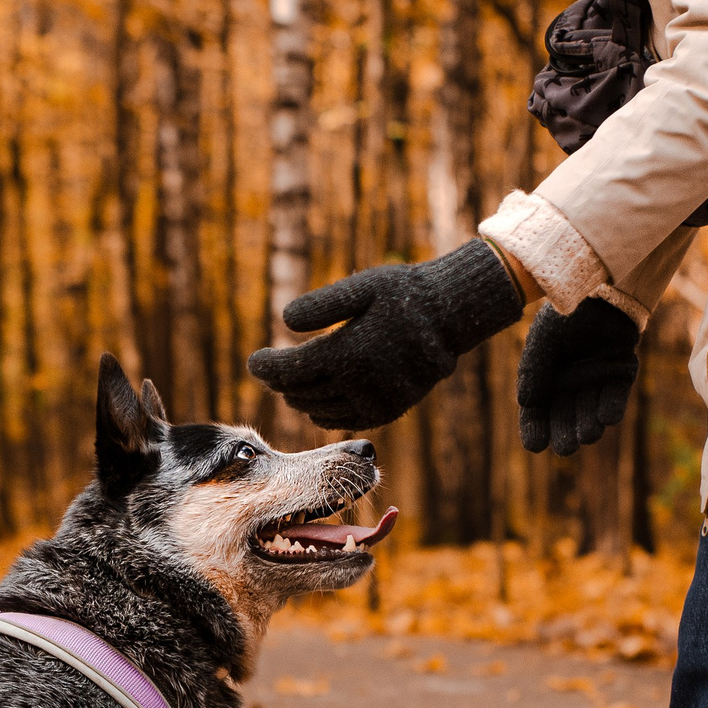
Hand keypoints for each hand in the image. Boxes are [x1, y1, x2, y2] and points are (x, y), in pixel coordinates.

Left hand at [247, 237, 526, 430]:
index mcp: (346, 353)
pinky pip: (345, 420)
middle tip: (269, 371)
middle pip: (301, 393)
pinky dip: (326, 415)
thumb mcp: (361, 286)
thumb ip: (320, 305)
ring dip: (300, 399)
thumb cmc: (403, 294)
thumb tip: (283, 322)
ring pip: (319, 410)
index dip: (266, 368)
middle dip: (280, 382)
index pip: (289, 371)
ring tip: (291, 385)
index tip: (254, 361)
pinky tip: (318, 404)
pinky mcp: (388, 411)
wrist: (452, 316)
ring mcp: (374, 402)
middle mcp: (358, 384)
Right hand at [516, 298, 639, 455]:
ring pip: (591, 411)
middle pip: (565, 416)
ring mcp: (596, 382)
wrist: (605, 292)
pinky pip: (616, 397)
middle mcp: (570, 385)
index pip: (537, 410)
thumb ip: (534, 367)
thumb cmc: (568, 315)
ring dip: (589, 425)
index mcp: (546, 379)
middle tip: (566, 449)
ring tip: (588, 437)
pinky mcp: (621, 375)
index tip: (535, 446)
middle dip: (566, 432)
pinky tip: (607, 420)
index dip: (535, 428)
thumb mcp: (545, 339)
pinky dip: (611, 408)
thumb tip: (525, 402)